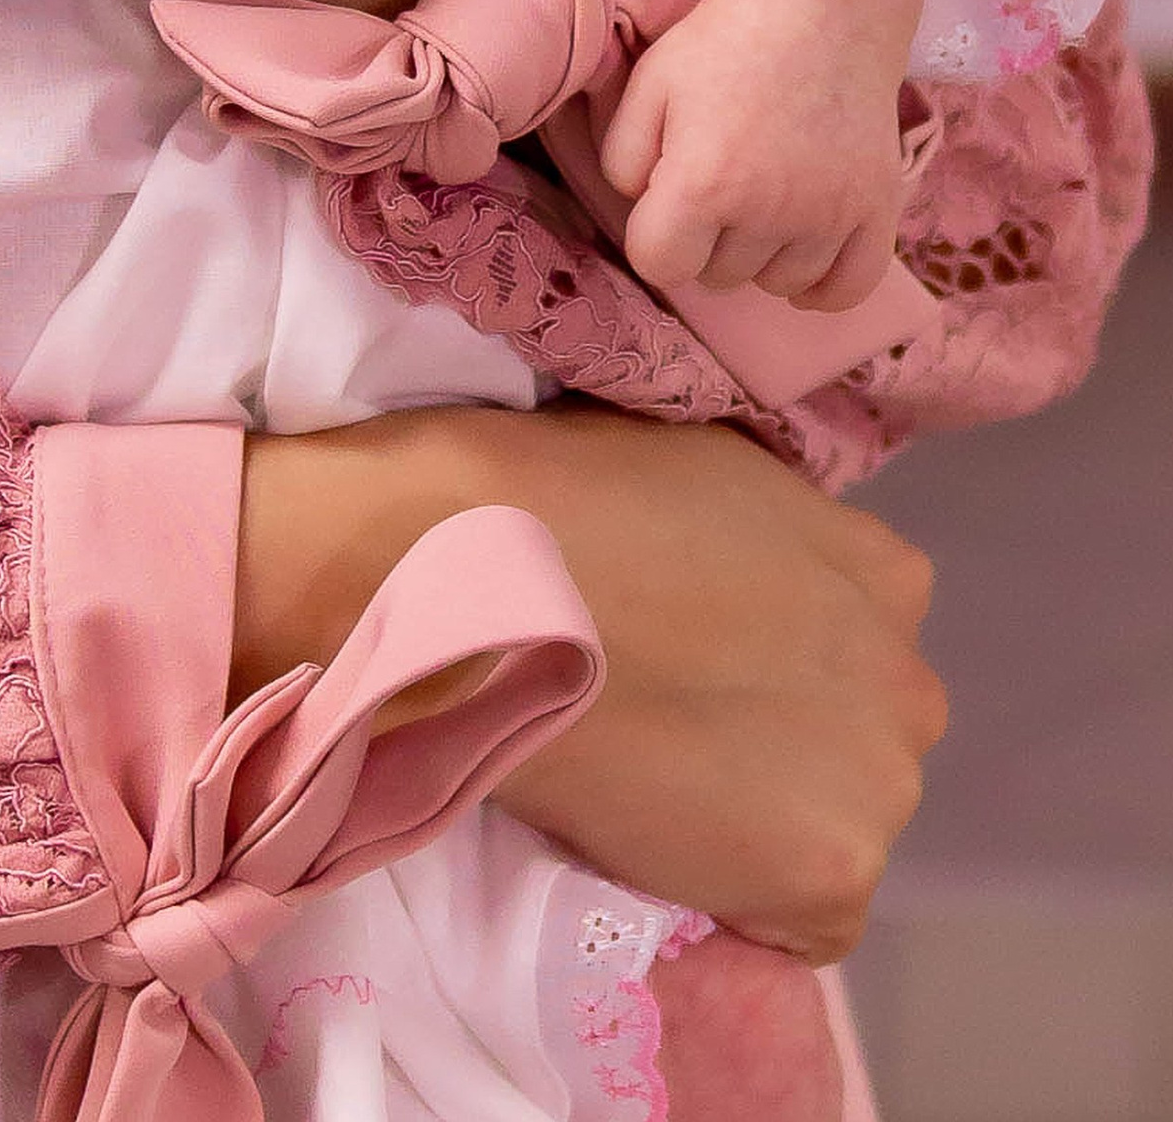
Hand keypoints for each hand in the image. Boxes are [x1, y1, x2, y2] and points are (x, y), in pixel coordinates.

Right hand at [234, 404, 940, 960]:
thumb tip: (740, 591)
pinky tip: (660, 856)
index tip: (695, 673)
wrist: (491, 592)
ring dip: (759, 826)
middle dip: (779, 746)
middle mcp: (908, 679)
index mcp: (886, 575)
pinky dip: (738, 911)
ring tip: (652, 794)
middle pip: (856, 741)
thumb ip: (765, 546)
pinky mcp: (835, 873)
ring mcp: (882, 780)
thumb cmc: (569, 507)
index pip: (853, 651)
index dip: (767, 671)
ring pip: (832, 828)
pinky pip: (800, 924)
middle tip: (668, 735)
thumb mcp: (706, 475)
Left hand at [600, 0, 929, 311]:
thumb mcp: (647, 85)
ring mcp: (830, 218)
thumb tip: (642, 207)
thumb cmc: (722, 42)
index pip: (660, 265)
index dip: (655, 235)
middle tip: (719, 179)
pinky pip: (845, 290)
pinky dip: (820, 283)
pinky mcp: (878, 212)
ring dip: (761, 254)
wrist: (816, 5)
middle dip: (707, 238)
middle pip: (718, 276)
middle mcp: (769, 213)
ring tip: (761, 194)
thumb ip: (622, 158)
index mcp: (704, 184)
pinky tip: (803, 250)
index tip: (667, 199)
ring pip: (777, 284)